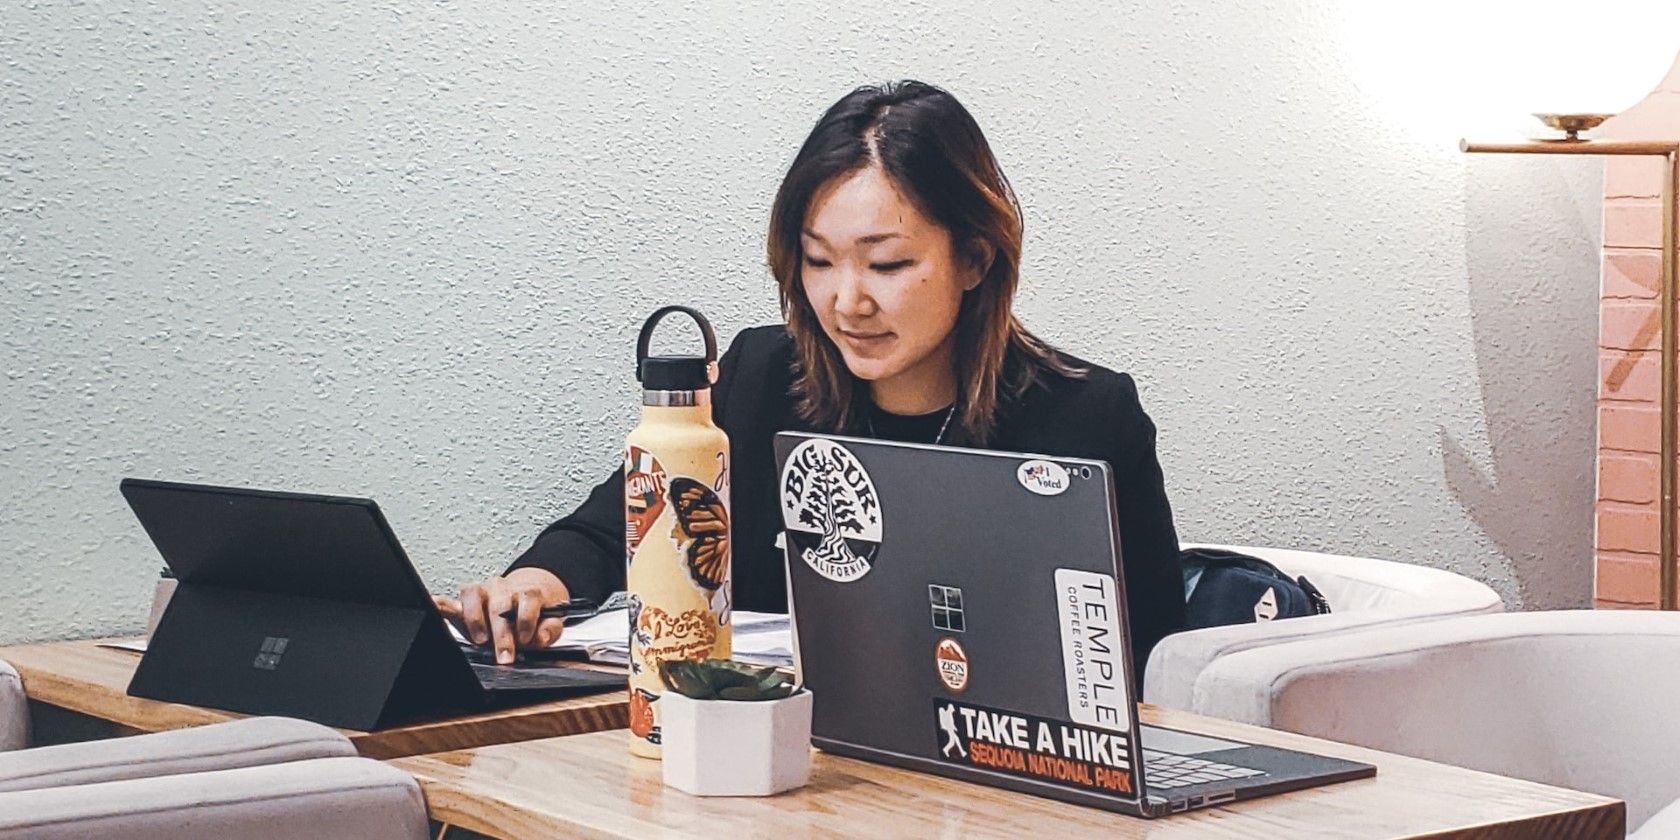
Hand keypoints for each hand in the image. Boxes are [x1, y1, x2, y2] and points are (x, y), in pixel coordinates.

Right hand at [433, 568, 571, 664]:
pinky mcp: (463, 603)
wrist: (523, 596)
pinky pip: (448, 601)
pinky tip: (434, 607)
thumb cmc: (535, 612)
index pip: (528, 598)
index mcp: (526, 592)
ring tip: (480, 640)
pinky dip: (440, 605)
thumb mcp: (551, 621)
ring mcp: (482, 593)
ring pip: (473, 594)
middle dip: (502, 633)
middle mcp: (502, 588)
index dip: (527, 619)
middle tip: (505, 656)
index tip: (527, 639)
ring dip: (475, 618)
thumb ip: (549, 629)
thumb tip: (540, 638)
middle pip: (500, 604)